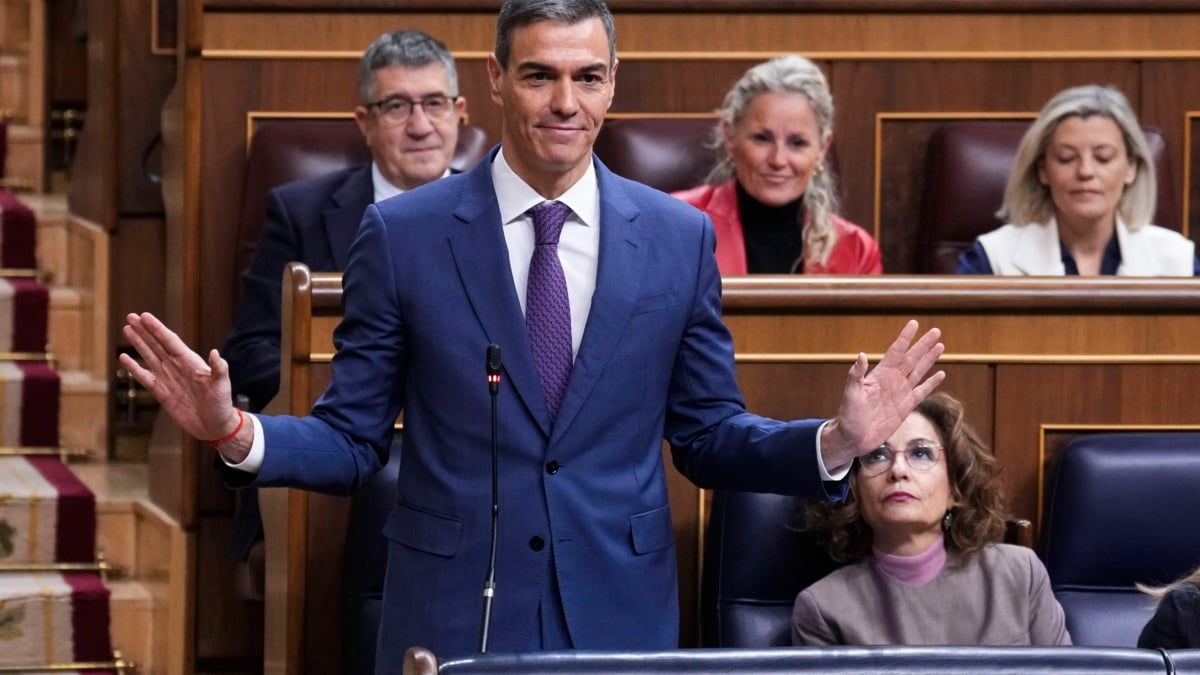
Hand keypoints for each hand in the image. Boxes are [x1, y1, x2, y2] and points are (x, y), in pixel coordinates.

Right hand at [119, 312, 249, 460]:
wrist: (215, 426)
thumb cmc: (222, 405)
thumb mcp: (222, 386)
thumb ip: (219, 370)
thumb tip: (215, 353)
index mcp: (191, 362)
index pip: (171, 341)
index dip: (157, 329)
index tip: (145, 316)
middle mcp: (177, 367)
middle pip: (157, 345)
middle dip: (144, 331)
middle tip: (131, 316)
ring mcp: (168, 379)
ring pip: (149, 357)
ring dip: (138, 344)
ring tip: (127, 329)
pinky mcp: (161, 393)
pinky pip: (145, 377)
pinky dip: (134, 368)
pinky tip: (124, 358)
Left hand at [820, 320, 944, 471]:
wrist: (853, 438)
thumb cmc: (848, 416)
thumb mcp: (851, 394)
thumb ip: (856, 375)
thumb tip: (861, 355)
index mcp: (879, 375)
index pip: (895, 351)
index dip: (905, 338)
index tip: (914, 323)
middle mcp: (892, 381)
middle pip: (911, 358)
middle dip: (923, 344)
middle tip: (936, 330)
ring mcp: (899, 393)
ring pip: (918, 371)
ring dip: (929, 359)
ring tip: (940, 345)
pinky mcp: (905, 407)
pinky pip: (922, 392)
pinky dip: (931, 383)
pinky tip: (941, 374)